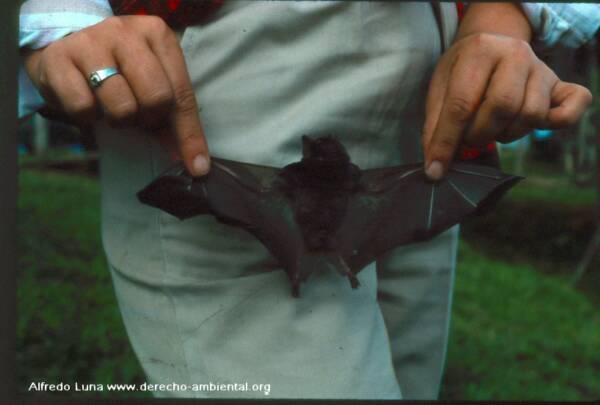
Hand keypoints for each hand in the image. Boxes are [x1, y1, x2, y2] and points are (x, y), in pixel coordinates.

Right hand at [22, 16, 209, 175]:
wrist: (65, 47)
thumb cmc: (118, 70)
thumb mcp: (149, 85)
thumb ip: (172, 120)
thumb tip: (193, 163)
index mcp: (157, 35)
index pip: (182, 93)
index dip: (189, 135)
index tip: (196, 167)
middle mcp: (126, 32)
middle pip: (156, 97)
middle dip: (148, 118)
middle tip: (137, 115)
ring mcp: (91, 42)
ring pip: (121, 105)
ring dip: (119, 119)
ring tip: (111, 107)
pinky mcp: (58, 58)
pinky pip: (83, 107)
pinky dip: (86, 117)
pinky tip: (86, 102)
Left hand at [423, 7, 591, 180]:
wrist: (491, 45)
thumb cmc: (462, 71)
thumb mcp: (440, 87)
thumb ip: (436, 123)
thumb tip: (435, 164)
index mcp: (479, 50)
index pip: (461, 104)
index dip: (446, 142)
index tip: (435, 170)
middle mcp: (515, 54)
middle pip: (501, 107)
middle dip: (479, 135)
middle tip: (469, 138)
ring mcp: (541, 68)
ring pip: (530, 115)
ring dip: (506, 134)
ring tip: (492, 128)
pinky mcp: (560, 85)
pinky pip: (570, 110)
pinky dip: (555, 124)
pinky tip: (531, 125)